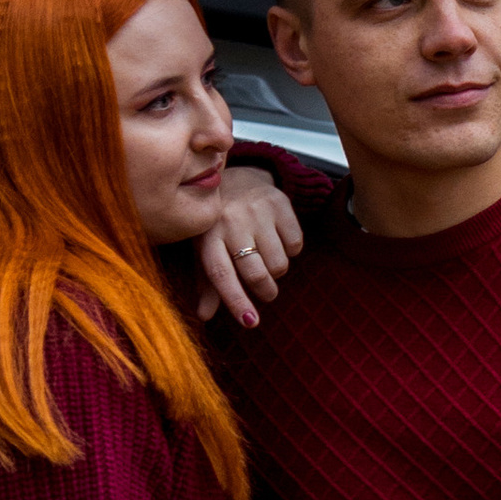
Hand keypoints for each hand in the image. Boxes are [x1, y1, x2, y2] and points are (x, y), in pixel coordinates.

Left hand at [194, 167, 303, 328]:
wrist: (240, 177)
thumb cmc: (219, 224)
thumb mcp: (207, 249)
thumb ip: (207, 283)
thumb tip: (204, 316)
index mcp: (207, 236)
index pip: (221, 275)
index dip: (236, 300)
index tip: (250, 322)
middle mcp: (231, 222)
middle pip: (255, 273)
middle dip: (265, 291)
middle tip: (266, 291)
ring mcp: (256, 211)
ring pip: (280, 264)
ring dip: (277, 270)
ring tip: (267, 257)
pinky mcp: (280, 203)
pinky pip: (296, 245)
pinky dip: (291, 250)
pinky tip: (278, 238)